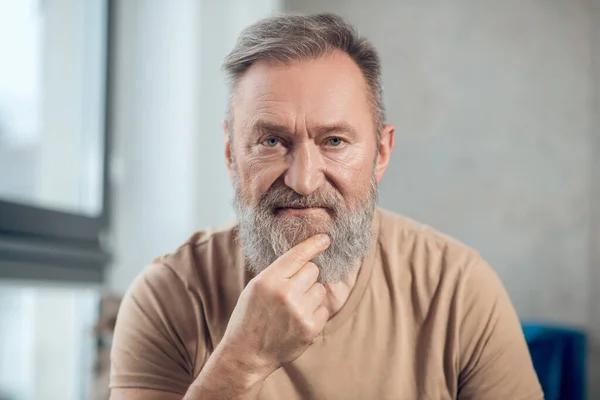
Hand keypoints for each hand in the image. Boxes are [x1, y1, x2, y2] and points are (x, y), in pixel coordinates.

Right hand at [219, 234, 330, 380]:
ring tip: (292, 308)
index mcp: (268, 280)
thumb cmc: (250, 317)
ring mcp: (299, 312)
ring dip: (311, 295)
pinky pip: (323, 309)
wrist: (246, 354)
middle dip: (306, 277)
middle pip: (313, 270)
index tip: (325, 238)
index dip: (314, 244)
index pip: (298, 255)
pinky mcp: (310, 329)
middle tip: (292, 290)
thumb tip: (306, 256)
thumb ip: (278, 271)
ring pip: (320, 289)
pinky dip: (314, 313)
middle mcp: (285, 294)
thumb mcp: (256, 287)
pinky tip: (298, 321)